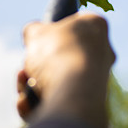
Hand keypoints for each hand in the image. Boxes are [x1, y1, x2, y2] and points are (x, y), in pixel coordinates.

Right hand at [15, 13, 114, 127]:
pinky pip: (57, 102)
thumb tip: (33, 34)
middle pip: (61, 55)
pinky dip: (38, 103)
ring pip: (57, 80)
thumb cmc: (57, 54)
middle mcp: (102, 53)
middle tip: (26, 65)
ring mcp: (97, 80)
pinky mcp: (89, 105)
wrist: (73, 94)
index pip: (76, 21)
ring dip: (33, 83)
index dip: (54, 28)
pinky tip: (26, 102)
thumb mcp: (36, 33)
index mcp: (96, 27)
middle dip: (38, 63)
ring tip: (24, 82)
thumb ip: (33, 30)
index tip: (40, 36)